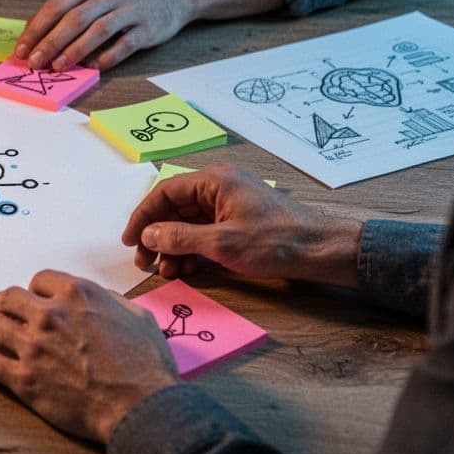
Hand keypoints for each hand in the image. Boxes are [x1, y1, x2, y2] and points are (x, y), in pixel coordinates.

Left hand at [0, 269, 180, 443]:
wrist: (139, 406)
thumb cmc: (146, 366)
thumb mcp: (138, 316)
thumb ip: (110, 302)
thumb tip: (99, 300)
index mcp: (77, 294)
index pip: (39, 280)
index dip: (35, 290)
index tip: (33, 299)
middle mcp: (50, 314)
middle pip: (8, 297)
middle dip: (2, 303)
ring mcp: (33, 346)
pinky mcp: (23, 378)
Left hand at [15, 0, 284, 70]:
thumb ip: (72, 7)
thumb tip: (37, 33)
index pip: (55, 6)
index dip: (36, 30)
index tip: (21, 50)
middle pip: (72, 20)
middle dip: (48, 44)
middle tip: (33, 63)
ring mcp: (129, 9)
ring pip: (95, 31)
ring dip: (73, 52)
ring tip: (57, 67)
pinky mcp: (147, 27)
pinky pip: (123, 45)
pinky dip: (106, 57)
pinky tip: (93, 67)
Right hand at [122, 164, 362, 286]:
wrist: (323, 251)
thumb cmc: (276, 242)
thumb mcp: (222, 243)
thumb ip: (181, 238)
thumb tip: (148, 234)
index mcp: (216, 181)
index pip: (166, 193)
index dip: (143, 217)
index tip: (129, 242)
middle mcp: (221, 187)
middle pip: (175, 209)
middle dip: (157, 236)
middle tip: (145, 263)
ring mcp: (231, 205)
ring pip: (189, 223)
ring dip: (173, 247)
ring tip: (166, 272)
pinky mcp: (239, 222)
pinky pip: (205, 233)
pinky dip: (192, 250)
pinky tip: (185, 270)